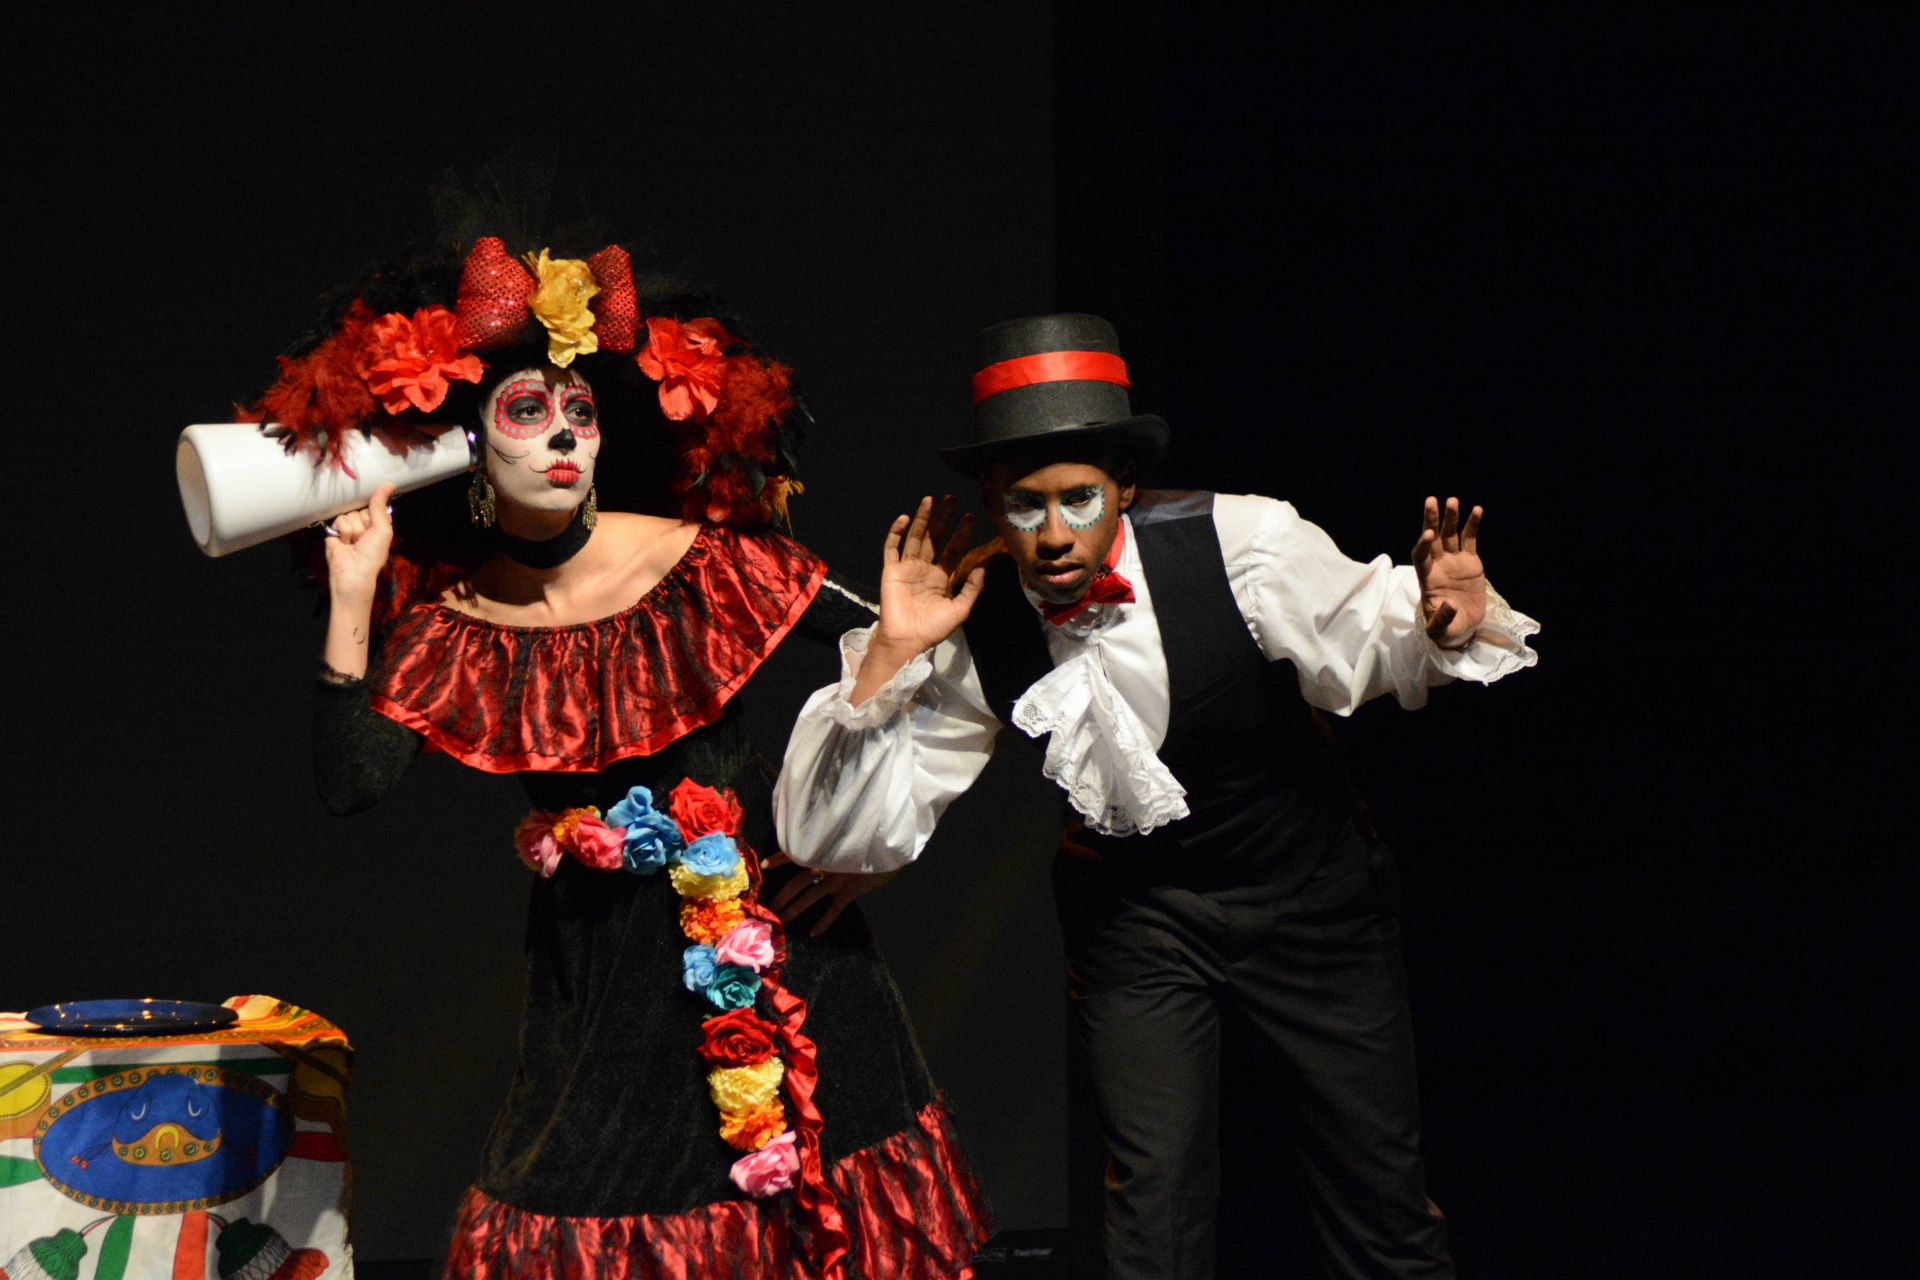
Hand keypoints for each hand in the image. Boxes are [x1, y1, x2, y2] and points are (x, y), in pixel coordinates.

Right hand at [323, 483, 396, 608]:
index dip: (376, 513)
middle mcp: (364, 524)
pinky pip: (340, 519)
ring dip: (354, 530)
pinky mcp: (334, 530)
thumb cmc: (372, 553)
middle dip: (365, 523)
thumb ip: (380, 506)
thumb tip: (389, 484)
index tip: (376, 522)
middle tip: (364, 538)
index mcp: (378, 525)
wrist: (353, 572)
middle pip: (362, 509)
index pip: (376, 506)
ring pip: (351, 514)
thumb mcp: (382, 529)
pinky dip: (344, 531)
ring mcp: (348, 527)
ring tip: (354, 543)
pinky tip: (344, 543)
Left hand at [763, 851, 899, 936]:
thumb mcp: (845, 836)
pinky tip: (813, 933)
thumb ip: (830, 843)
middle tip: (769, 907)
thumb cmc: (867, 839)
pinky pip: (833, 910)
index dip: (779, 858)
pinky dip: (823, 922)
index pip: (795, 853)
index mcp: (823, 848)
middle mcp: (826, 863)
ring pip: (809, 896)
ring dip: (793, 909)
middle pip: (796, 881)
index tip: (765, 864)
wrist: (888, 845)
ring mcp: (836, 878)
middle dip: (782, 895)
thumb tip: (817, 846)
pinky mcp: (849, 891)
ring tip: (781, 919)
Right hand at [872, 495, 985, 660]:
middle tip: (952, 499)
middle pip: (934, 538)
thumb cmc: (933, 628)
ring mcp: (906, 568)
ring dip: (921, 518)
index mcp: (941, 578)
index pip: (953, 550)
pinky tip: (904, 518)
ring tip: (930, 499)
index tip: (971, 517)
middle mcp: (924, 569)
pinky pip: (892, 548)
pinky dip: (896, 532)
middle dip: (943, 519)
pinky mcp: (890, 571)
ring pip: (915, 537)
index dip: (961, 534)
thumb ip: (972, 588)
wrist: (908, 640)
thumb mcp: (960, 609)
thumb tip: (985, 566)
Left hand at [1412, 495, 1486, 647]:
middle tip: (1431, 501)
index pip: (1421, 558)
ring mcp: (1453, 561)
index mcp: (1426, 579)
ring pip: (1449, 535)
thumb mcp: (1440, 630)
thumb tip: (1450, 605)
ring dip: (1450, 518)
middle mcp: (1437, 565)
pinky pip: (1469, 539)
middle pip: (1432, 539)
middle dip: (1430, 521)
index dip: (1423, 546)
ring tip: (1452, 500)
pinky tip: (1476, 510)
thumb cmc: (1445, 629)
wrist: (1462, 625)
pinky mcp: (1470, 560)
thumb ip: (1441, 618)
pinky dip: (1472, 525)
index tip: (1428, 536)